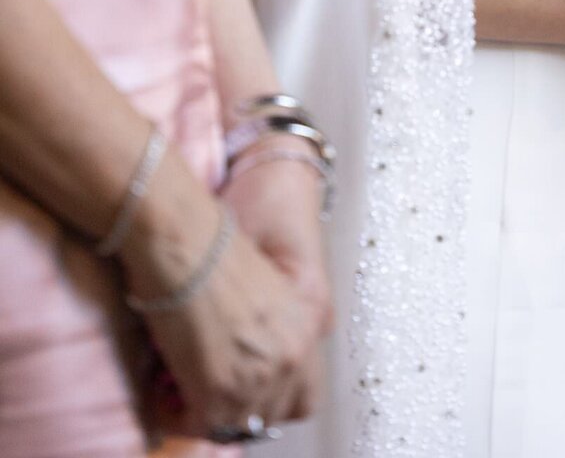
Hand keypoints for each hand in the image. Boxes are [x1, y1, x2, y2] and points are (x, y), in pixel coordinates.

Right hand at [121, 150, 328, 439]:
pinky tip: (163, 393)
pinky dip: (178, 415)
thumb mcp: (264, 284)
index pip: (305, 397)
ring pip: (235, 423)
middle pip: (271, 415)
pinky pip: (200, 424)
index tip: (246, 393)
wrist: (184, 232)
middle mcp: (292, 354)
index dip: (272, 398)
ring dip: (207, 412)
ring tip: (180, 390)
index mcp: (308, 325)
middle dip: (239, 407)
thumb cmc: (215, 242)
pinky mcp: (219, 386)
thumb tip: (251, 361)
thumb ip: (275, 326)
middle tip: (207, 392)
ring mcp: (259, 373)